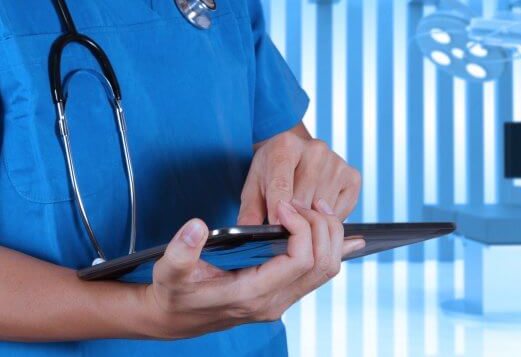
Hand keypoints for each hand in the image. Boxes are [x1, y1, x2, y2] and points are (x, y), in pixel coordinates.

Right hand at [141, 201, 363, 338]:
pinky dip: (333, 251)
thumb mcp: (170, 271)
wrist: (174, 318)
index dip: (301, 228)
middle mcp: (274, 302)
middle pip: (323, 265)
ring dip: (329, 236)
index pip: (300, 261)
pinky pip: (319, 275)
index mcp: (252, 295)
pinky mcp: (283, 294)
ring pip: (327, 270)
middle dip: (322, 227)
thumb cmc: (174, 292)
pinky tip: (351, 238)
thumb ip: (181, 251)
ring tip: (315, 208)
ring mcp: (281, 301)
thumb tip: (196, 227)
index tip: (283, 206)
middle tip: (304, 201)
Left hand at [237, 126, 360, 224]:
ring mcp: (337, 162)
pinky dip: (327, 218)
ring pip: (322, 209)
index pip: (281, 185)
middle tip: (285, 224)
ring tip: (300, 213)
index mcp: (285, 146)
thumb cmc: (272, 171)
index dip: (277, 211)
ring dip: (310, 219)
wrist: (295, 152)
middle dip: (292, 218)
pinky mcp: (352, 177)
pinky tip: (316, 209)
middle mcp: (315, 150)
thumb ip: (249, 209)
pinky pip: (339, 212)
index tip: (276, 229)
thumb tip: (246, 232)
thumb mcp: (254, 186)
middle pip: (303, 200)